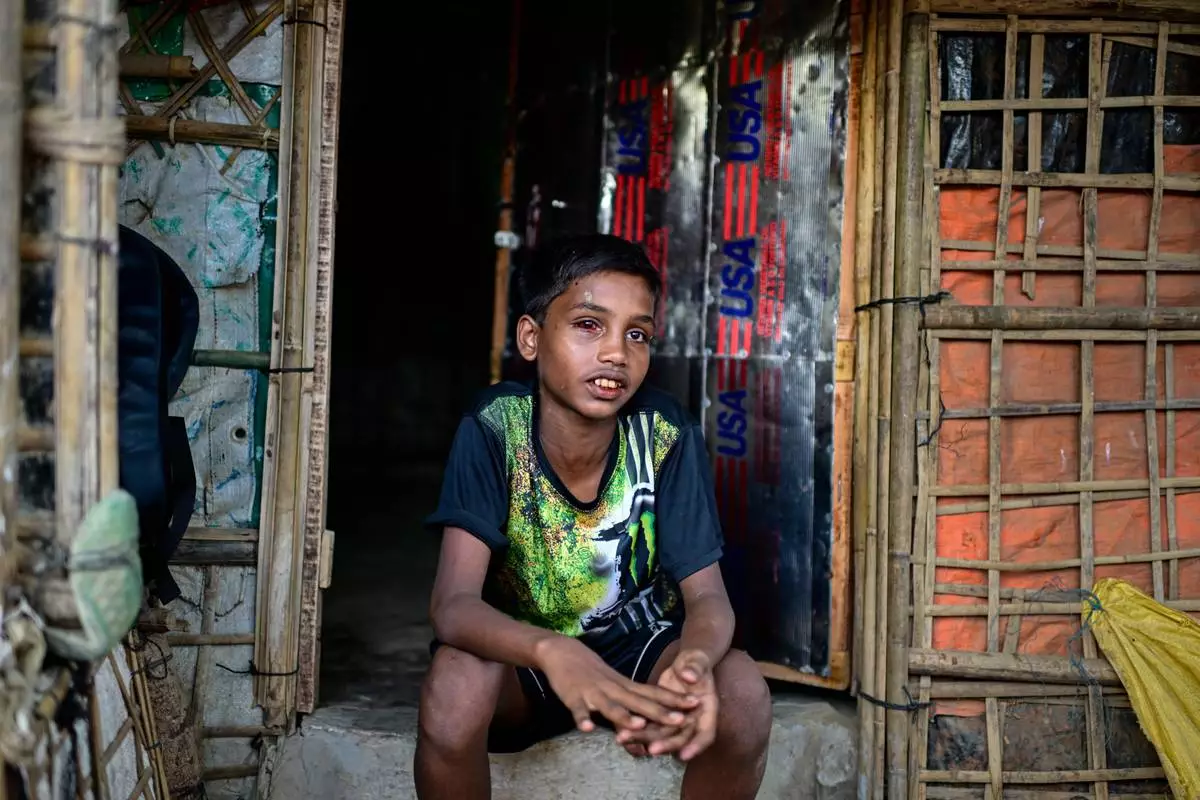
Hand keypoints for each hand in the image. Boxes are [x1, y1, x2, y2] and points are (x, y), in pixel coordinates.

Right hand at [536, 637, 699, 733]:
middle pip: (639, 702)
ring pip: (611, 706)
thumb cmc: (592, 672)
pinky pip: (578, 709)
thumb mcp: (615, 684)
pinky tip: (587, 728)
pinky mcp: (574, 697)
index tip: (696, 703)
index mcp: (625, 686)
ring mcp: (594, 693)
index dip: (675, 699)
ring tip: (638, 726)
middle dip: (660, 712)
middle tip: (681, 720)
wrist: (563, 652)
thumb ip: (630, 703)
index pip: (653, 693)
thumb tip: (650, 724)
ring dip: (624, 716)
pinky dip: (582, 718)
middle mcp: (613, 689)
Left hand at [615, 649, 717, 761]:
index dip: (696, 746)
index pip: (705, 734)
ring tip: (625, 738)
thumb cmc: (695, 664)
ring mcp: (675, 723)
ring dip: (644, 739)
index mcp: (707, 711)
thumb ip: (695, 669)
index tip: (684, 755)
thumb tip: (690, 676)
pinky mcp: (660, 719)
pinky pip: (648, 727)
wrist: (685, 666)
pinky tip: (620, 731)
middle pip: (680, 739)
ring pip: (660, 735)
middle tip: (651, 749)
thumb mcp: (698, 663)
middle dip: (665, 745)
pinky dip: (636, 729)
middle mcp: (692, 722)